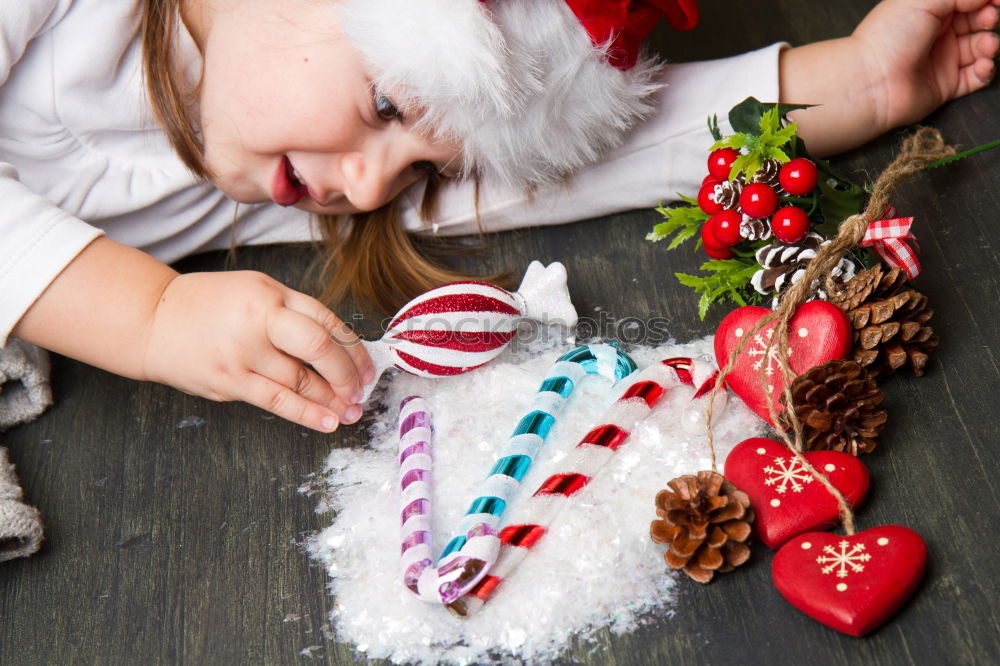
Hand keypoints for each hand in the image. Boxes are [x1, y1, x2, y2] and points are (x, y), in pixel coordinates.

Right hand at [142, 271, 373, 431]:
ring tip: (351, 411)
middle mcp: (259, 321)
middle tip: (361, 390)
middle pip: (319, 349)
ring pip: (301, 381)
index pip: (326, 320)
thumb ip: (293, 312)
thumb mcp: (256, 290)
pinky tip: (328, 422)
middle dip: (348, 374)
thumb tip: (338, 347)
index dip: (353, 348)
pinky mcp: (229, 382)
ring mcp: (243, 353)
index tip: (367, 367)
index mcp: (271, 294)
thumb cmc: (210, 305)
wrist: (153, 320)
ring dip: (333, 400)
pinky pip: (277, 402)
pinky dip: (307, 414)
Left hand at [781, 0, 998, 154]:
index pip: (966, 1)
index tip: (993, 0)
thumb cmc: (888, 37)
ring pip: (980, 49)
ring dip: (989, 44)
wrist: (870, 81)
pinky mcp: (945, 86)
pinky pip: (976, 78)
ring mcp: (941, 61)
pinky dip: (985, 70)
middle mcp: (936, 35)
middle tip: (987, 19)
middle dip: (988, 18)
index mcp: (928, 11)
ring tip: (986, 45)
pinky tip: (982, 64)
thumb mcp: (923, 0)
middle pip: (977, 22)